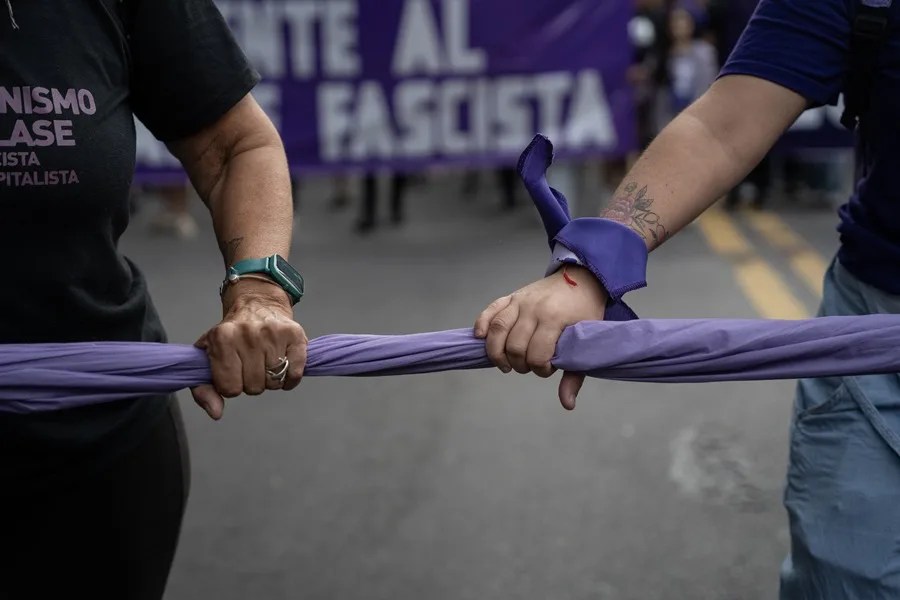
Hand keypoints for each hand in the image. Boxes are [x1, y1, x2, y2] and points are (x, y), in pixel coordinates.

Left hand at [191, 279, 307, 419]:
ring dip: (271, 380)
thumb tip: (216, 413)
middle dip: (252, 382)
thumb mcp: (208, 359)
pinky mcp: (295, 335)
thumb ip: (203, 389)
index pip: (230, 389)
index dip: (232, 386)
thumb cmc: (231, 336)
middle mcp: (248, 334)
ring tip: (265, 363)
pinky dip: (290, 379)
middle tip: (251, 365)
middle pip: (254, 387)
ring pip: (274, 382)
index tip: (233, 372)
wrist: (257, 304)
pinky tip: (283, 367)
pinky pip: (294, 374)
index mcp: (222, 338)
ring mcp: (273, 333)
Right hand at [474, 265, 606, 410]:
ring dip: (496, 352)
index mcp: (554, 319)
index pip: (537, 354)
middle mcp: (533, 309)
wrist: (582, 278)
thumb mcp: (587, 341)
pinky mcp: (512, 296)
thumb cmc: (586, 311)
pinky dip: (482, 324)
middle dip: (519, 364)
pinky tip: (481, 339)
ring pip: (498, 329)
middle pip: (515, 345)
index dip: (540, 369)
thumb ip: (575, 373)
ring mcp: (520, 301)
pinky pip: (490, 310)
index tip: (547, 369)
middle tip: (528, 367)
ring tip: (505, 364)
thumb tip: (567, 404)